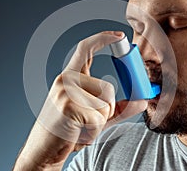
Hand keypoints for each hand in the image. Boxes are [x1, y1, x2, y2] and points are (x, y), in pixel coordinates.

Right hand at [13, 31, 147, 170]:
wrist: (44, 150)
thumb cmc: (69, 130)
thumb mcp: (95, 117)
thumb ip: (119, 109)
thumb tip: (142, 101)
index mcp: (70, 77)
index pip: (85, 49)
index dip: (102, 38)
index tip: (119, 36)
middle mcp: (65, 80)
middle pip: (107, 87)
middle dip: (109, 108)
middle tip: (92, 121)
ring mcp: (65, 92)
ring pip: (105, 103)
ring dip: (100, 121)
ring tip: (82, 127)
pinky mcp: (67, 106)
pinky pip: (98, 118)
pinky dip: (94, 131)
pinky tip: (78, 133)